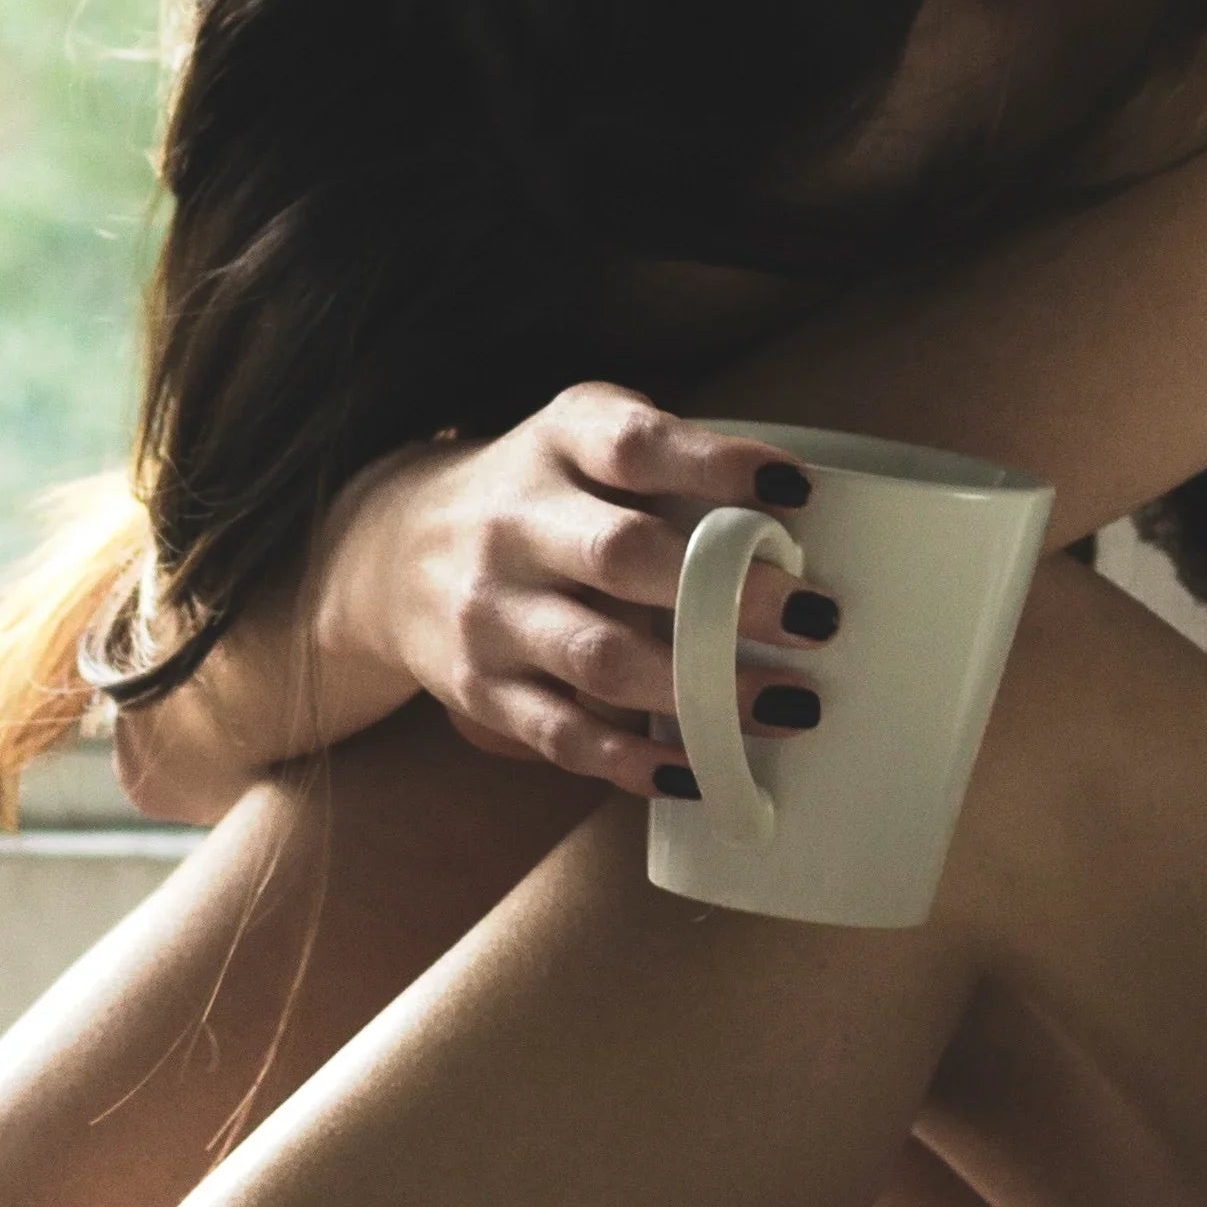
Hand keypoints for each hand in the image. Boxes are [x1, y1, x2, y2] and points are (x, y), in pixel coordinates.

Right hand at [323, 383, 838, 798]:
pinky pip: (565, 735)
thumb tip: (798, 515)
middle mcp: (513, 524)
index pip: (634, 446)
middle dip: (729, 593)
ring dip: (703, 690)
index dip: (716, 464)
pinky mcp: (481, 690)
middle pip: (623, 557)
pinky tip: (702, 769)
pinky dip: (638, 760)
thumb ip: (671, 458)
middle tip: (816, 617)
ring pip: (600, 659)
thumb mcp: (582, 437)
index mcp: (554, 445)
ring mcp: (491, 612)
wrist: (390, 552)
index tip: (796, 490)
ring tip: (791, 704)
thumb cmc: (538, 493)